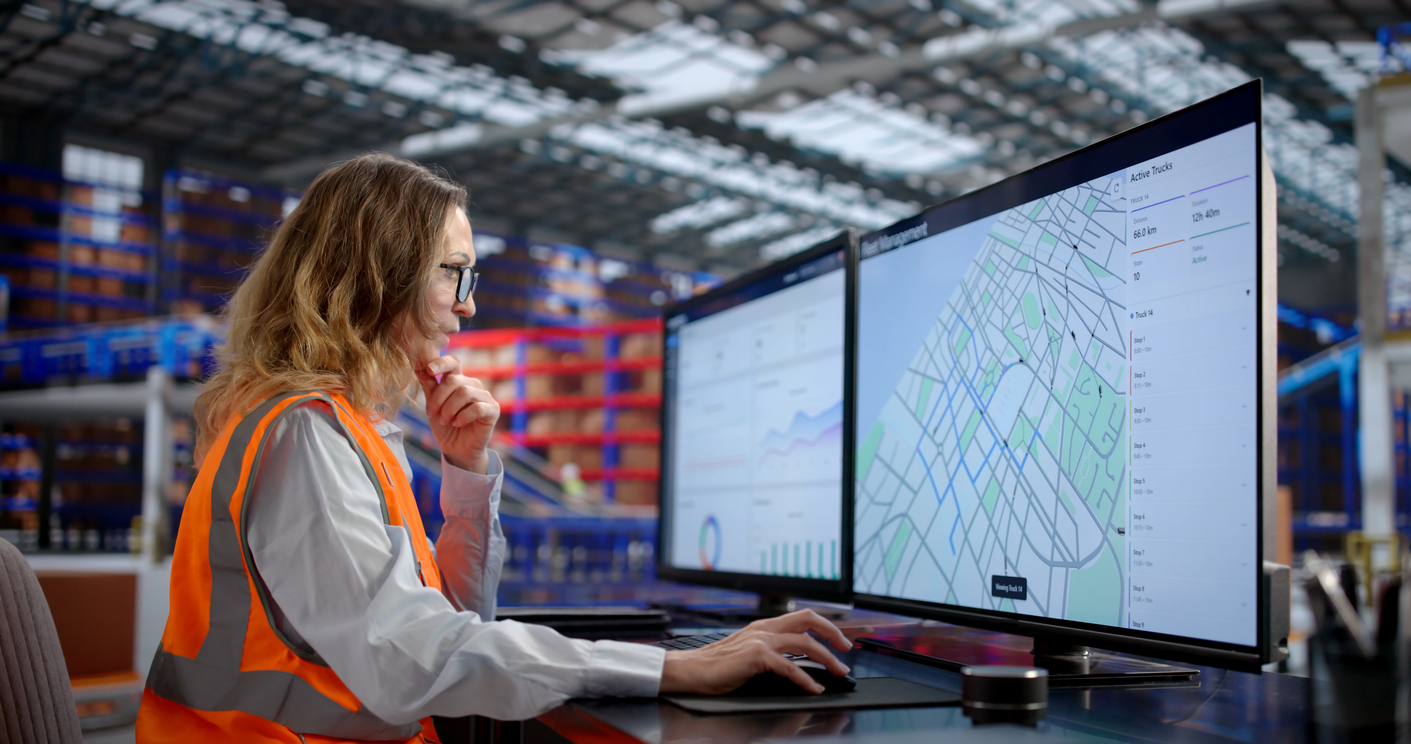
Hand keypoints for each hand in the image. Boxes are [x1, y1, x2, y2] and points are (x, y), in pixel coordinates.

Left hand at [416, 355, 498, 473]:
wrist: (457, 449)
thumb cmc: (445, 426)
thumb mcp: (433, 406)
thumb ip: (429, 387)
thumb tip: (418, 367)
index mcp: (458, 381)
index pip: (453, 362)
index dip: (441, 362)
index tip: (428, 370)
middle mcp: (473, 385)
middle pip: (454, 380)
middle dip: (438, 397)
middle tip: (431, 413)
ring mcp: (484, 396)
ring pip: (464, 393)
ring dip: (449, 409)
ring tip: (445, 421)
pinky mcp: (493, 410)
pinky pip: (477, 408)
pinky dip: (462, 417)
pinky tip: (457, 424)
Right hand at [658, 609, 852, 695]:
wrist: (690, 670)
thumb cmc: (715, 666)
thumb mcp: (748, 654)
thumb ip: (771, 654)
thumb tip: (797, 666)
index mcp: (764, 626)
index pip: (802, 617)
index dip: (825, 626)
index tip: (839, 639)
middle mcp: (765, 628)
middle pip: (809, 620)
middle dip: (833, 633)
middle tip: (846, 649)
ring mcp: (761, 640)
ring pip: (805, 643)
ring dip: (827, 658)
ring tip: (838, 672)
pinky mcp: (756, 656)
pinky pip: (790, 667)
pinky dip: (806, 679)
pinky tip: (813, 688)